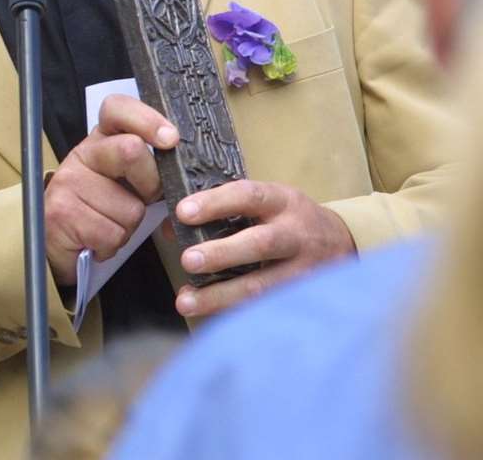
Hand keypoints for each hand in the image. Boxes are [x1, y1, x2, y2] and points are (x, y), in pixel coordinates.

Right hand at [46, 94, 178, 285]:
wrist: (58, 243)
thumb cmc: (101, 211)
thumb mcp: (126, 184)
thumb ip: (151, 173)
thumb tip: (188, 180)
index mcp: (101, 141)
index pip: (117, 109)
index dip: (146, 119)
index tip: (170, 139)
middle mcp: (82, 154)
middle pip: (131, 150)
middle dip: (150, 184)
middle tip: (141, 199)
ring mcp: (68, 181)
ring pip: (129, 208)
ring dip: (128, 227)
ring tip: (109, 225)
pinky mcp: (62, 212)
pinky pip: (112, 233)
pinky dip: (112, 245)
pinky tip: (96, 240)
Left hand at [173, 179, 355, 317]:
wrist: (343, 243)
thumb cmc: (287, 219)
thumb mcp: (265, 202)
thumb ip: (222, 210)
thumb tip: (171, 229)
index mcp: (282, 201)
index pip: (248, 196)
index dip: (215, 203)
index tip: (183, 213)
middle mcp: (296, 234)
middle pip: (261, 244)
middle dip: (222, 254)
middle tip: (188, 261)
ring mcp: (304, 270)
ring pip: (264, 286)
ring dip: (221, 295)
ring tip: (186, 302)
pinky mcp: (304, 298)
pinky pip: (269, 309)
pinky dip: (237, 315)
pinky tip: (211, 319)